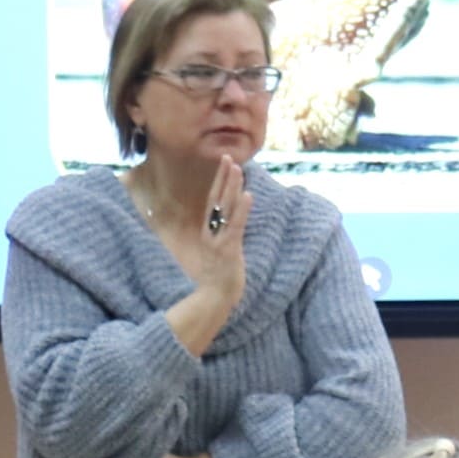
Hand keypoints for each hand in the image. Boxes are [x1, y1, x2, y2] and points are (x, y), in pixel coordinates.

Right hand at [139, 155, 253, 346]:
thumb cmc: (219, 279)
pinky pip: (235, 226)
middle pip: (217, 199)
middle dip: (224, 178)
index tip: (225, 163)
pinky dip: (242, 210)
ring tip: (238, 169)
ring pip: (226, 209)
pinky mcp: (228, 250)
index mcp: (209, 232)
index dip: (219, 182)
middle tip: (229, 157)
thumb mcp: (221, 252)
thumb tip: (229, 223)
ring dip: (232, 187)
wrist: (213, 300)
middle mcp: (211, 232)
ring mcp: (219, 240)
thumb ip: (223, 236)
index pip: (213, 202)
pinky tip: (249, 195)